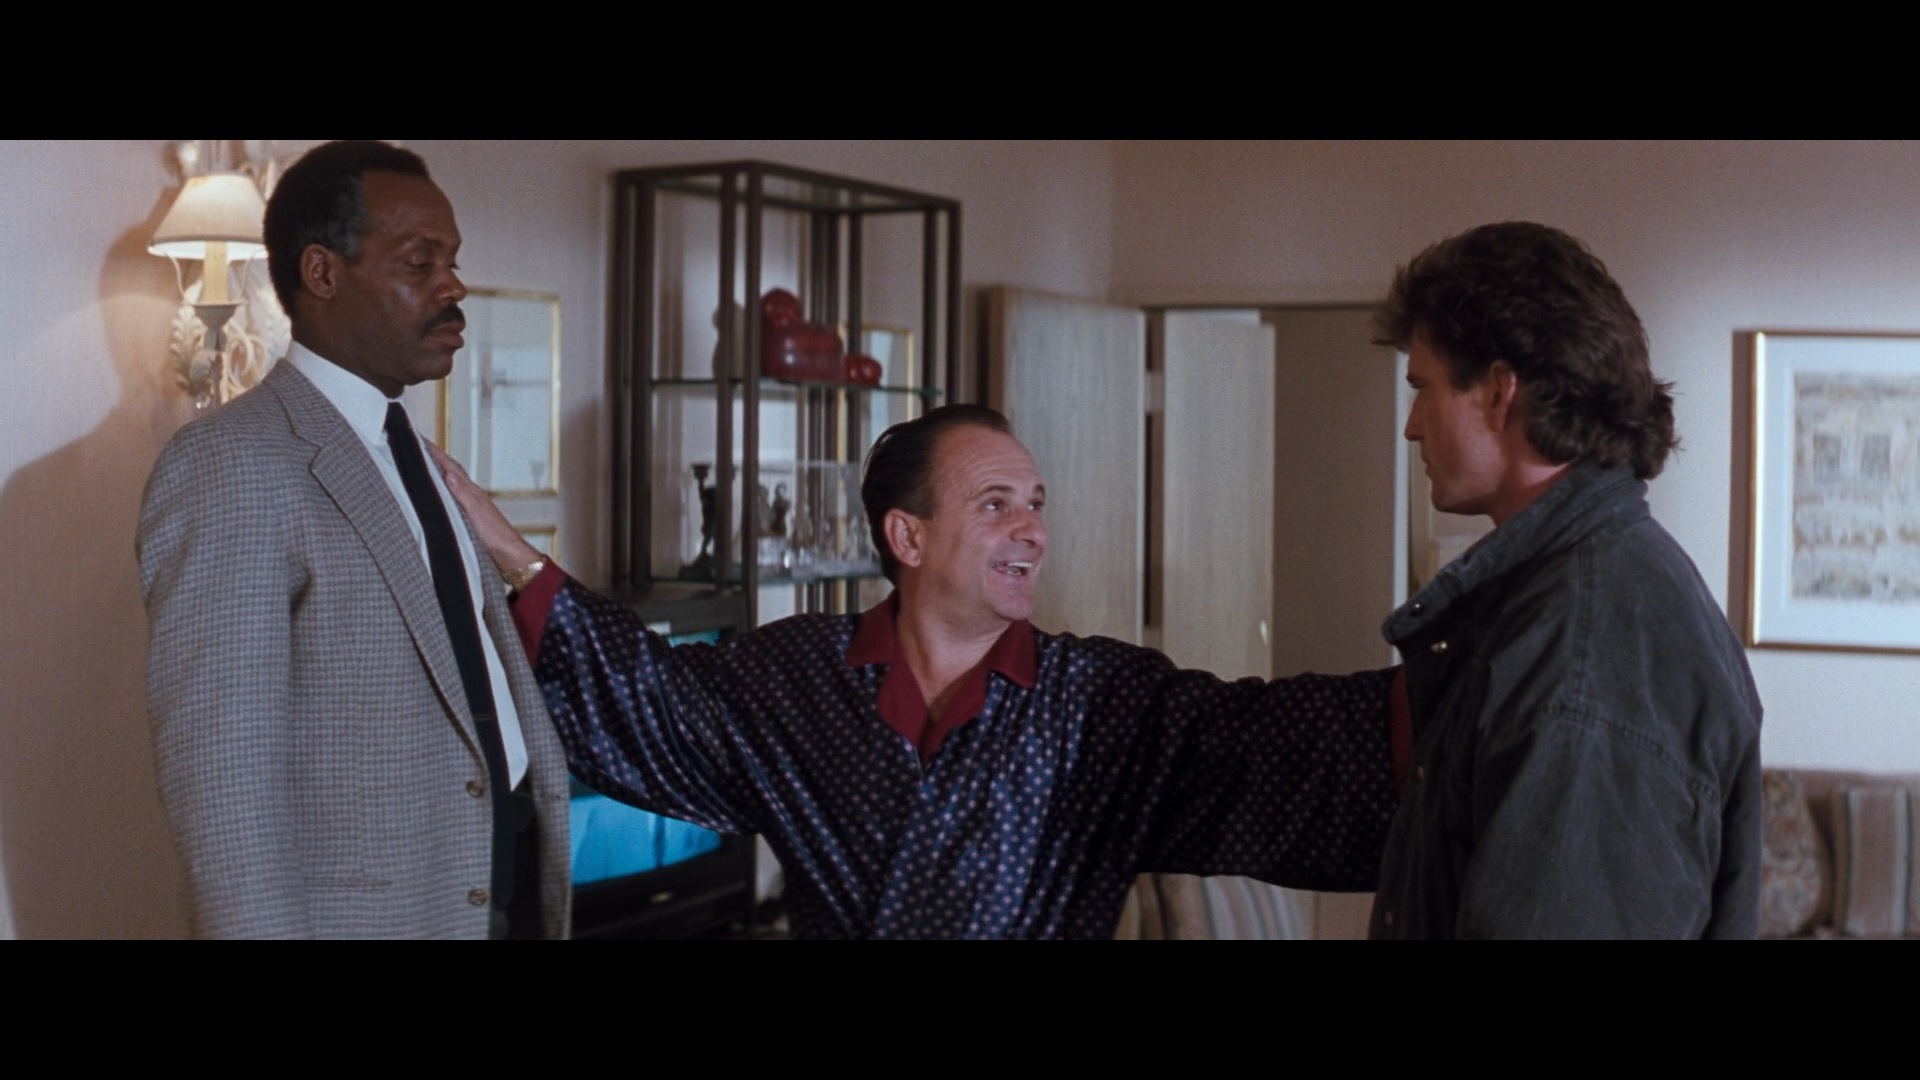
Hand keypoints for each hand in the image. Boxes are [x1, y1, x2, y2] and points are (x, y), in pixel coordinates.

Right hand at [427, 442, 542, 574]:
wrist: (510, 555)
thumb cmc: (495, 536)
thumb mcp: (475, 514)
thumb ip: (462, 494)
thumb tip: (449, 474)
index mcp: (471, 491)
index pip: (450, 466)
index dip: (434, 452)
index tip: (418, 439)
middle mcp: (471, 495)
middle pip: (450, 470)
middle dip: (433, 458)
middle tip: (417, 446)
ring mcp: (471, 505)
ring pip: (451, 483)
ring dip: (438, 472)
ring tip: (423, 464)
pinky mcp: (471, 517)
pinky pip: (452, 497)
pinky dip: (443, 490)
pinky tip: (439, 494)